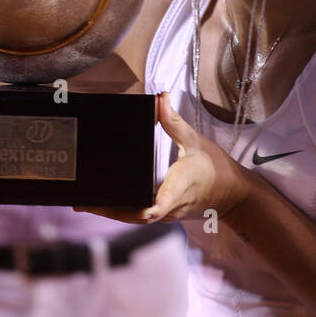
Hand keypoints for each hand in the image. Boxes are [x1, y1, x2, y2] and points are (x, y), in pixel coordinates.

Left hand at [74, 91, 252, 224]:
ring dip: (113, 212)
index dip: (152, 207)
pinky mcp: (166, 215)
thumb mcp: (195, 140)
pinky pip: (141, 216)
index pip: (165, 200)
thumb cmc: (214, 166)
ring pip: (137, 218)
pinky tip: (104, 202)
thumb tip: (159, 98)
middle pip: (140, 214)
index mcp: (182, 183)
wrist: (232, 194)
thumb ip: (174, 121)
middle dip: (112, 211)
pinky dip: (122, 210)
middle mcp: (173, 204)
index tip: (142, 210)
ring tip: (84, 202)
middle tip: (84, 201)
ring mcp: (169, 213)